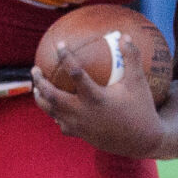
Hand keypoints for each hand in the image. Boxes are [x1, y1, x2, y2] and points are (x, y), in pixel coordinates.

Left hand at [30, 36, 164, 158]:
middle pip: (52, 95)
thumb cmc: (141, 109)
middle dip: (40, 82)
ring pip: (51, 111)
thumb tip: (124, 35)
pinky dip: (54, 113)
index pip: (76, 73)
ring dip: (41, 98)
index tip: (60, 45)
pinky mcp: (78, 134)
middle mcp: (83, 112)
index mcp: (96, 98)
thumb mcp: (138, 82)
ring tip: (36, 88)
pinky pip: (60, 123)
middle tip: (35, 69)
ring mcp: (78, 125)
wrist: (142, 142)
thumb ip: (132, 57)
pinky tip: (54, 107)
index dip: (66, 57)